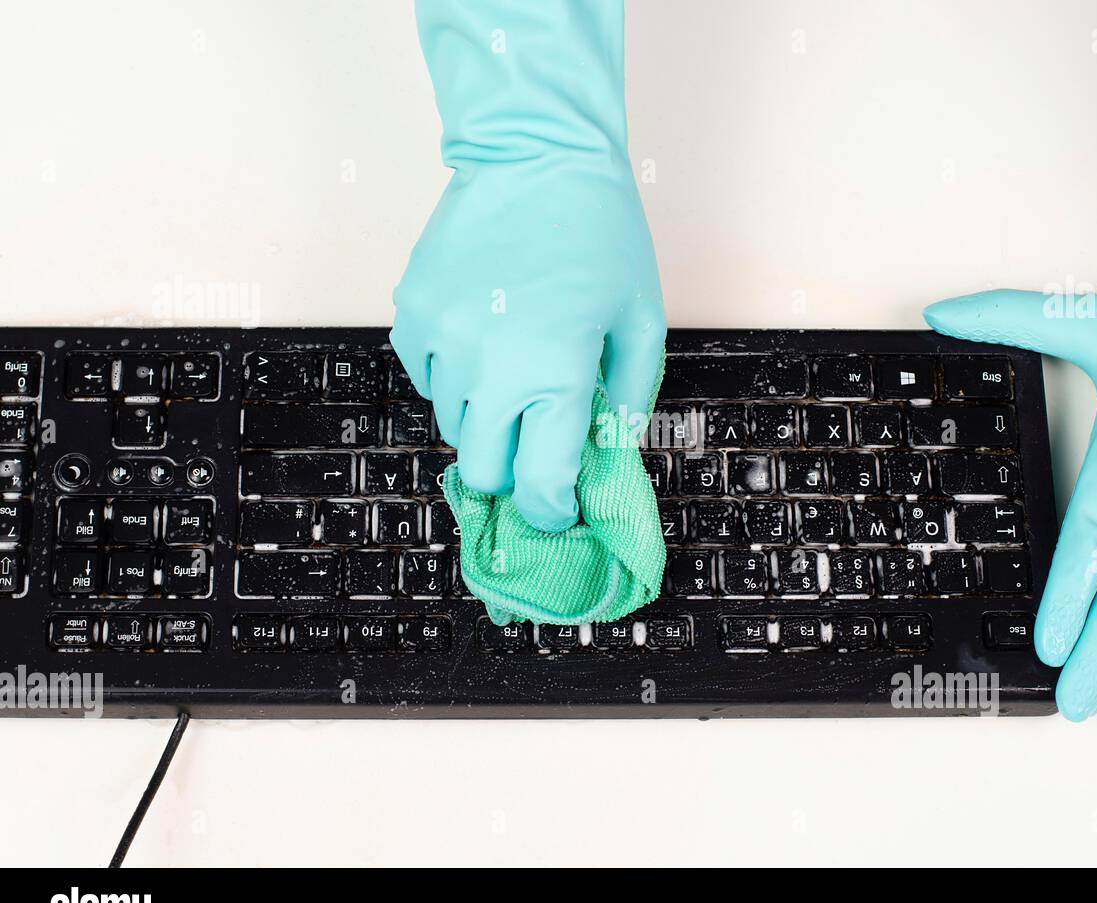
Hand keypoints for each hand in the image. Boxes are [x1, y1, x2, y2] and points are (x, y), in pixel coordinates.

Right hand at [390, 0, 664, 531]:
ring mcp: (443, 341)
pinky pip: (427, 377)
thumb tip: (603, 455)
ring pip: (453, 425)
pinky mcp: (412, 314)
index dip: (550, 510)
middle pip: (486, 469)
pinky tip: (485, 333)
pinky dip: (454, 375)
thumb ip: (626, 401)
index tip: (557, 509)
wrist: (534, 153)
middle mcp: (490, 368)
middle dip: (515, 469)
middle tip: (538, 439)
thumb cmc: (601, 235)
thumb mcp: (640, 322)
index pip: (539, 485)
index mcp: (555, 375)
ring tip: (516, 368)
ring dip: (486, 418)